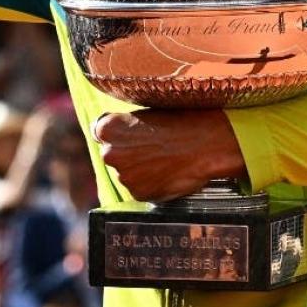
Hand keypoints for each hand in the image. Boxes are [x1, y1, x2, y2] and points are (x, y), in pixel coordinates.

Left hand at [93, 109, 245, 201]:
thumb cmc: (181, 121)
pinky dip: (151, 183)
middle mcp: (110, 153)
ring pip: (127, 173)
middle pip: (113, 155)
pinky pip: (141, 188)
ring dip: (140, 170)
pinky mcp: (138, 194)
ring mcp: (124, 176)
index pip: (100, 133)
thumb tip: (118, 135)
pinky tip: (167, 172)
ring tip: (164, 159)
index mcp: (107, 129)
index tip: (131, 136)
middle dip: (128, 154)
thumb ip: (125, 126)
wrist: (207, 142)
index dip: (118, 135)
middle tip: (152, 148)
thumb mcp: (146, 113)